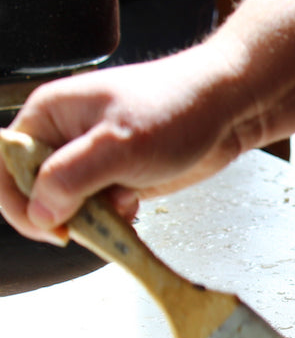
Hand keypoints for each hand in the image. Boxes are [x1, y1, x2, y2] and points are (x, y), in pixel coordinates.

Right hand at [0, 42, 253, 242]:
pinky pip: (100, 208)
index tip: (50, 228)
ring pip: (70, 206)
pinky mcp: (119, 176)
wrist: (228, 109)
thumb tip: (39, 212)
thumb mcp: (118, 145)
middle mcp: (66, 137)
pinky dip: (113, 217)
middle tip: (93, 223)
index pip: (7, 166)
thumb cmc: (177, 109)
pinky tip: (134, 207)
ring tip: (121, 207)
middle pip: (37, 192)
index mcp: (49, 115)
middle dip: (62, 213)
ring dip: (92, 218)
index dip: (19, 202)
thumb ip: (70, 178)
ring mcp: (94, 158)